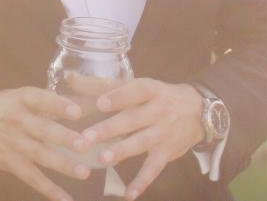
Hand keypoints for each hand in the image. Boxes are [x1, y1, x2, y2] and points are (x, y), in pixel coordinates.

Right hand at [0, 87, 90, 200]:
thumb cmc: (2, 106)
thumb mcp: (19, 96)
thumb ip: (46, 103)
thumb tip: (82, 105)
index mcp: (21, 99)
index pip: (41, 100)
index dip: (59, 105)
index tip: (78, 112)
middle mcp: (18, 121)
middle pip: (43, 130)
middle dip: (64, 138)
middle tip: (84, 145)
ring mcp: (14, 144)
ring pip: (40, 155)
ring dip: (62, 164)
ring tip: (83, 172)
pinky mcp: (10, 163)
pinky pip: (31, 177)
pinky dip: (48, 189)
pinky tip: (65, 198)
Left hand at [81, 78, 204, 199]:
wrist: (198, 110)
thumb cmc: (156, 96)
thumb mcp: (137, 85)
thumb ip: (102, 85)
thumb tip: (68, 77)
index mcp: (150, 89)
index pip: (134, 91)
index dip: (118, 97)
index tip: (100, 103)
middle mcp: (158, 111)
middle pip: (132, 119)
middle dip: (109, 128)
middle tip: (86, 137)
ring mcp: (162, 133)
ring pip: (141, 142)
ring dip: (122, 151)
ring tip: (102, 159)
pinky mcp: (166, 153)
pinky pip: (153, 169)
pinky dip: (142, 182)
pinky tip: (128, 195)